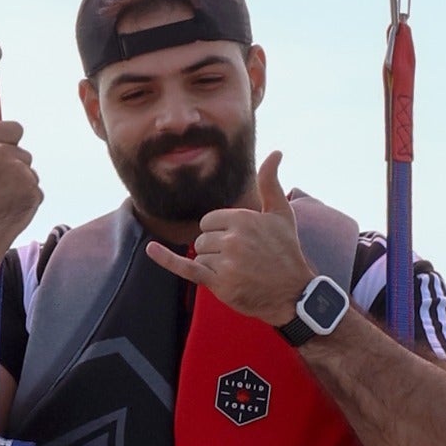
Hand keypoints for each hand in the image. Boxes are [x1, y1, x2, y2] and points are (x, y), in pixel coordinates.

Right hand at [0, 120, 40, 267]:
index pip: (13, 128)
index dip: (9, 138)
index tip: (5, 147)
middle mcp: (5, 156)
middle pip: (22, 153)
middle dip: (13, 164)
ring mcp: (23, 175)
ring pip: (29, 172)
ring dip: (20, 182)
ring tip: (0, 198)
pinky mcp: (34, 193)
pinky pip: (35, 190)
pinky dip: (26, 198)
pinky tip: (8, 207)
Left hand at [144, 150, 317, 324]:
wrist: (294, 294)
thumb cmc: (287, 251)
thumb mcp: (282, 213)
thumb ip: (270, 182)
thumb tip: (275, 152)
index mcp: (243, 218)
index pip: (209, 221)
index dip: (220, 232)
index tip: (240, 243)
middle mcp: (233, 238)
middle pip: (202, 238)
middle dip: (216, 249)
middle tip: (242, 260)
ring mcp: (225, 262)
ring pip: (199, 255)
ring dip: (213, 265)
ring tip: (239, 272)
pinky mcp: (219, 283)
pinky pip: (186, 267)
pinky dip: (166, 259)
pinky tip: (151, 249)